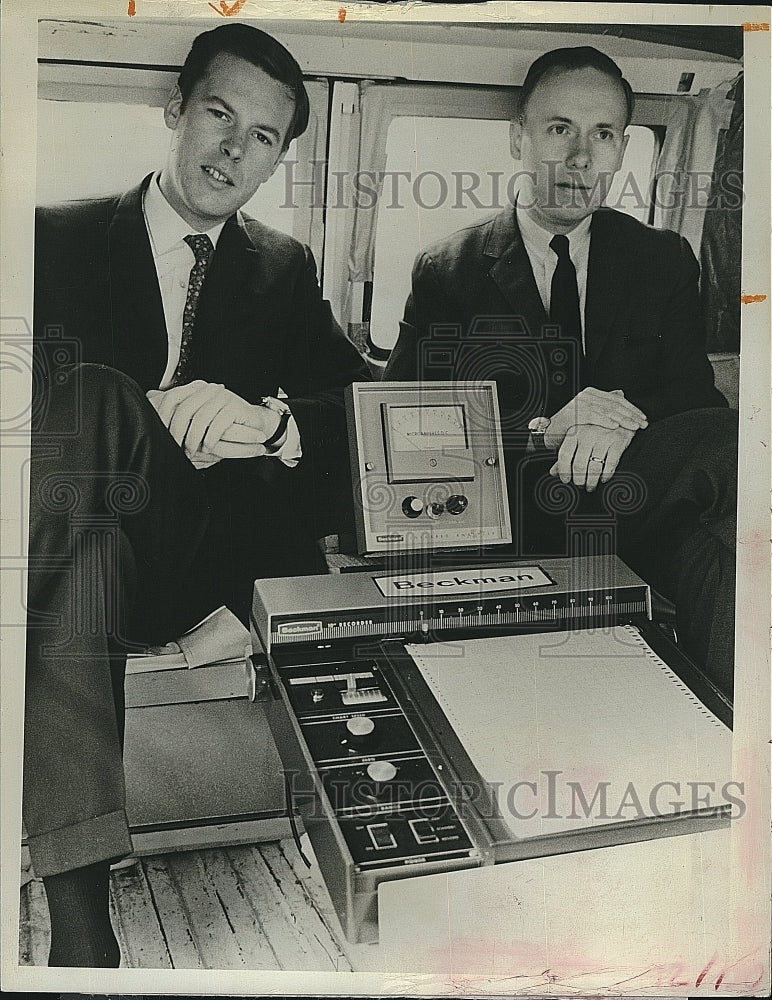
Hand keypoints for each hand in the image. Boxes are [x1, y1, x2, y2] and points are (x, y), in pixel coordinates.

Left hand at [146, 382, 281, 461]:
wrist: (253, 424)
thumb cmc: (221, 425)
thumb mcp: (197, 421)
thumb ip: (178, 418)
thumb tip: (150, 418)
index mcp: (194, 388)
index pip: (171, 398)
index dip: (162, 417)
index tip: (159, 435)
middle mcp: (207, 389)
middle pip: (184, 409)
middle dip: (177, 432)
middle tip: (176, 449)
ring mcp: (222, 396)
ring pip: (200, 418)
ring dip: (194, 439)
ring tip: (192, 452)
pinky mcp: (235, 406)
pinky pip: (218, 424)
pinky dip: (210, 439)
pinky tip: (208, 448)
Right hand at [544, 388, 647, 449]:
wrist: (549, 432)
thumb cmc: (570, 426)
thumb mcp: (590, 414)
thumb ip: (604, 404)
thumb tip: (621, 393)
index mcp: (592, 394)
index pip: (617, 399)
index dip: (632, 408)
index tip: (643, 418)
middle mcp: (586, 396)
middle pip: (614, 404)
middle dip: (631, 415)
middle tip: (643, 424)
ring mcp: (579, 403)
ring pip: (607, 410)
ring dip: (622, 419)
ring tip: (634, 426)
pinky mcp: (573, 413)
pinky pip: (593, 416)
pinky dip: (605, 421)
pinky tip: (615, 427)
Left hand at [549, 424, 635, 491]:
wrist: (621, 416)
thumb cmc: (596, 428)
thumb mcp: (579, 438)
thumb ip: (566, 454)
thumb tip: (554, 472)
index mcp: (575, 432)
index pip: (564, 455)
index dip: (564, 471)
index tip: (565, 480)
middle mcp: (588, 435)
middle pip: (579, 464)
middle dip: (579, 479)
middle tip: (580, 485)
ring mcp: (603, 438)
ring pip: (594, 467)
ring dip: (592, 481)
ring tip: (590, 486)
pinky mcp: (618, 442)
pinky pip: (610, 464)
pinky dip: (606, 475)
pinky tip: (603, 478)